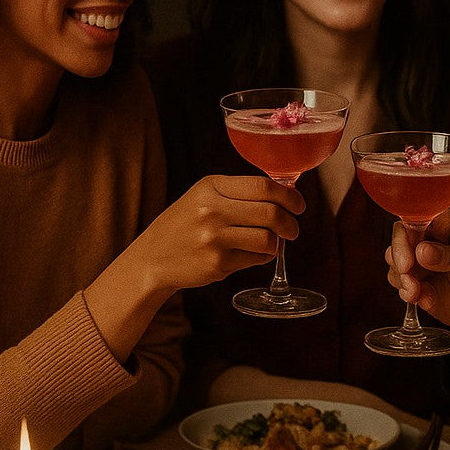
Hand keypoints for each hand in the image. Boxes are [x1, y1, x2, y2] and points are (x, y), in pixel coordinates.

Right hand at [85, 175, 304, 362]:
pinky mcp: (217, 263)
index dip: (289, 196)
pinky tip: (251, 254)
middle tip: (293, 229)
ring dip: (277, 243)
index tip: (298, 205)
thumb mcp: (203, 196)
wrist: (151, 258)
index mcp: (211, 186)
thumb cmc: (184, 225)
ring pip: (268, 239)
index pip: (263, 186)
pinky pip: (256, 259)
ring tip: (273, 243)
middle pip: (271, 213)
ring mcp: (214, 238)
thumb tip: (286, 194)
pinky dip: (261, 257)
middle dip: (290, 223)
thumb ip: (238, 193)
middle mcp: (212, 209)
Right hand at [386, 209, 449, 348]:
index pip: (418, 218)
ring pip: (395, 260)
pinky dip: (406, 292)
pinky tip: (423, 299)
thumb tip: (422, 251)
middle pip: (400, 237)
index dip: (406, 235)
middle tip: (407, 274)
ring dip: (401, 277)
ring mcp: (419, 260)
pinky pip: (399, 282)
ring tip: (416, 292)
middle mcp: (429, 238)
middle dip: (399, 257)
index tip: (409, 258)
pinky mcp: (414, 280)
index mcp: (446, 223)